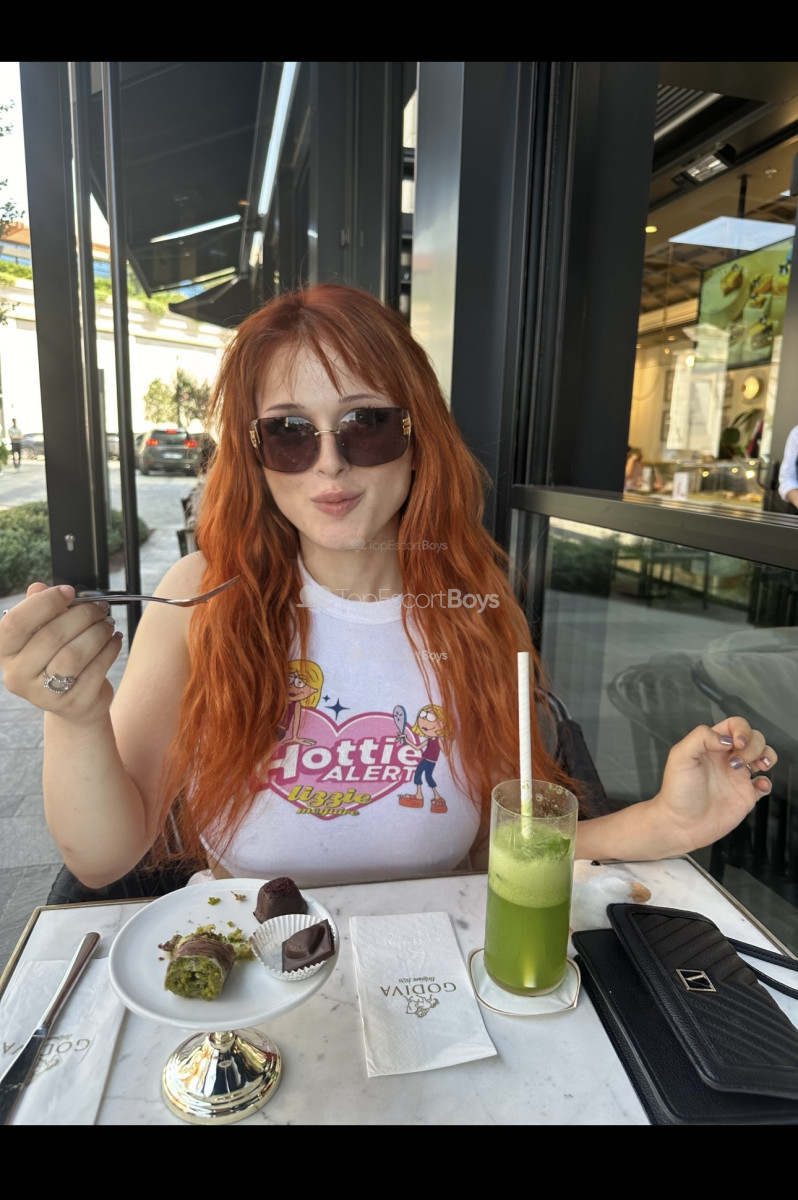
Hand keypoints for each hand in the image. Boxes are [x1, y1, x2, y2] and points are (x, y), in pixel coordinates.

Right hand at [0, 583, 122, 721]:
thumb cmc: (57, 658)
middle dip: (82, 615)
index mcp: (6, 652)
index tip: (69, 591)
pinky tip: (114, 641)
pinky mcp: (73, 703)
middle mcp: (18, 675)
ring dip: (97, 632)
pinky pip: (95, 671)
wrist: (74, 701)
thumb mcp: (44, 633)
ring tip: (108, 623)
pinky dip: (109, 650)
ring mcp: (44, 694)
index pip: (15, 623)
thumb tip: (38, 588)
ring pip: (74, 654)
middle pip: (51, 636)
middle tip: (100, 607)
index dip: (44, 603)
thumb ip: (40, 610)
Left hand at [650, 718, 776, 854]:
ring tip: (757, 767)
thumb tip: (727, 739)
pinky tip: (758, 786)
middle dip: (752, 746)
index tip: (736, 743)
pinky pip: (765, 784)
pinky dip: (768, 782)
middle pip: (753, 738)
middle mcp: (726, 759)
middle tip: (736, 763)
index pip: (735, 725)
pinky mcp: (745, 796)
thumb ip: (701, 738)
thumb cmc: (677, 791)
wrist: (681, 824)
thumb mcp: (680, 756)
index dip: (741, 729)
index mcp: (711, 746)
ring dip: (766, 756)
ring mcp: (737, 777)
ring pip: (763, 756)